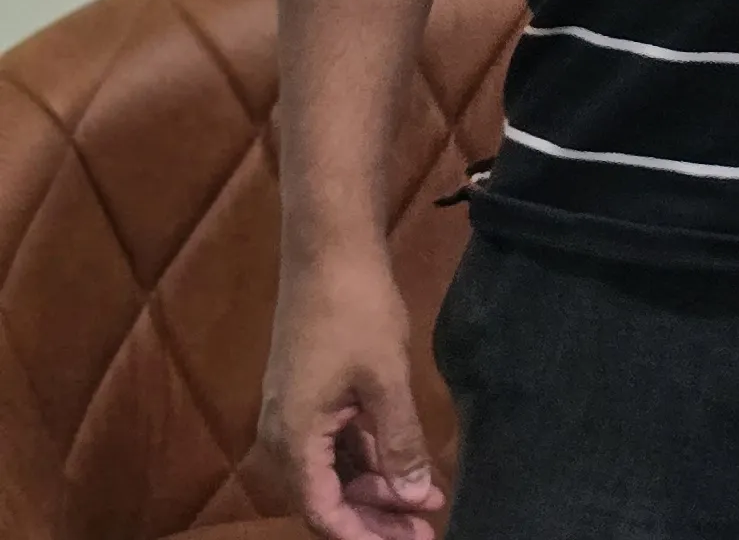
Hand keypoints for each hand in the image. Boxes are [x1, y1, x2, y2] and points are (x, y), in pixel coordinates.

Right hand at [258, 243, 444, 539]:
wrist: (330, 252)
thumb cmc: (355, 313)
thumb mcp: (386, 381)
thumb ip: (398, 442)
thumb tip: (411, 498)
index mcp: (294, 439)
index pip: (321, 511)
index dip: (362, 536)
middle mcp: (286, 436)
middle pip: (328, 497)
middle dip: (375, 519)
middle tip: (424, 533)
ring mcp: (298, 415)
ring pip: (335, 472)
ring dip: (376, 491)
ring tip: (425, 506)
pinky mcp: (314, 397)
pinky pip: (338, 445)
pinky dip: (371, 459)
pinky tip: (408, 469)